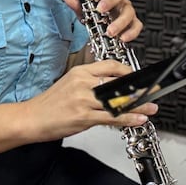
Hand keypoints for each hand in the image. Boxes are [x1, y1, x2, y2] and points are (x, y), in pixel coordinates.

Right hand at [24, 59, 158, 140]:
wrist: (31, 118)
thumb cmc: (50, 104)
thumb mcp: (70, 85)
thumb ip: (91, 83)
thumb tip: (113, 86)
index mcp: (80, 72)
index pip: (110, 66)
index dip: (128, 71)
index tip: (140, 77)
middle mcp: (83, 83)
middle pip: (117, 82)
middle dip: (139, 88)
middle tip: (154, 90)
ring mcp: (83, 100)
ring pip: (117, 101)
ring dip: (138, 105)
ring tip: (151, 107)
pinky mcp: (83, 117)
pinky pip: (111, 117)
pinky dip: (127, 118)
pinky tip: (138, 118)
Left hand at [63, 0, 142, 42]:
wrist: (98, 31)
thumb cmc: (93, 14)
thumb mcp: (81, 8)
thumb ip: (76, 3)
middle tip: (100, 9)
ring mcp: (125, 9)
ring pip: (129, 10)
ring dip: (119, 21)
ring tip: (109, 31)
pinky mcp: (131, 22)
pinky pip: (136, 25)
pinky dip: (131, 32)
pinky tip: (122, 38)